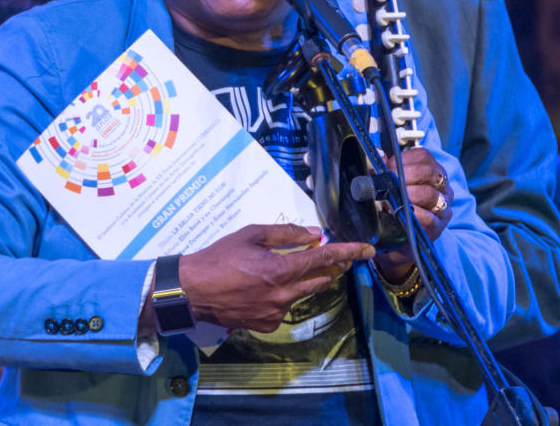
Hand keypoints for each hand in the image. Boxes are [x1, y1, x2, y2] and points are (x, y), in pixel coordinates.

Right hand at [171, 224, 374, 332]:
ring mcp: (276, 313)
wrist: (192, 291)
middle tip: (336, 255)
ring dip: (306, 279)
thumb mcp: (250, 235)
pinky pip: (285, 306)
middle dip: (331, 266)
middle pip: (321, 280)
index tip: (367, 250)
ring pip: (303, 293)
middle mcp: (284, 295)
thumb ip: (284, 234)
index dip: (348, 252)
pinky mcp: (267, 325)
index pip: (324, 259)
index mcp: (281, 270)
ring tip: (293, 266)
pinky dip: (284, 294)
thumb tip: (312, 234)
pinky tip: (266, 287)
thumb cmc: (218, 258)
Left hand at [375, 147, 453, 279]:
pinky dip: (411, 213)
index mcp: (432, 173)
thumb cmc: (395, 210)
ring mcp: (442, 208)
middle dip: (405, 174)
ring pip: (429, 194)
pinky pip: (427, 217)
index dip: (405, 158)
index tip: (388, 164)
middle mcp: (442, 188)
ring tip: (391, 197)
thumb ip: (387, 171)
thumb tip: (376, 159)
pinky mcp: (437, 227)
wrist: (398, 242)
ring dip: (406, 194)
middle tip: (388, 180)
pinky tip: (398, 212)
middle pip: (430, 173)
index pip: (425, 156)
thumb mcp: (391, 187)